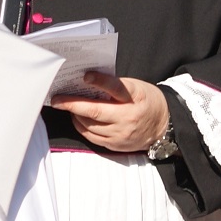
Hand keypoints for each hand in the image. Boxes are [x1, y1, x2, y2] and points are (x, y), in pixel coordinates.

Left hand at [52, 73, 167, 152]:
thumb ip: (115, 86)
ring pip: (90, 126)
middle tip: (57, 99)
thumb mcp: (136, 87)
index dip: (100, 81)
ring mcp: (121, 134)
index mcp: (135, 97)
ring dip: (75, 115)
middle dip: (72, 104)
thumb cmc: (146, 101)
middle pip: (95, 112)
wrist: (163, 125)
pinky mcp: (116, 145)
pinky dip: (81, 127)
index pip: (116, 88)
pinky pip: (92, 137)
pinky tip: (78, 118)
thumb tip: (87, 82)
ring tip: (68, 107)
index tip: (86, 76)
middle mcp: (128, 117)